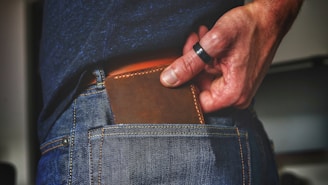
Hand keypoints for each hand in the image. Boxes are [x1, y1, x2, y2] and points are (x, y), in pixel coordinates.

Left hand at [160, 0, 301, 112]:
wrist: (270, 17)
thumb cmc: (252, 27)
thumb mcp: (215, 42)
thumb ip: (190, 63)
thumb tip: (169, 79)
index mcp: (233, 94)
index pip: (196, 102)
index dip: (184, 84)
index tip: (179, 66)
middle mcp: (236, 95)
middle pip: (199, 87)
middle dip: (192, 64)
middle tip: (192, 43)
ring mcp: (237, 87)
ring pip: (205, 77)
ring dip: (199, 57)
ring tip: (202, 37)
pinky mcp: (236, 78)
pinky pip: (214, 72)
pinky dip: (208, 57)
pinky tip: (208, 42)